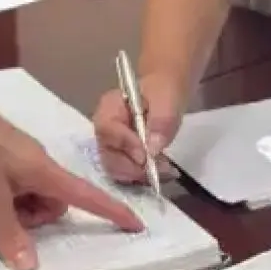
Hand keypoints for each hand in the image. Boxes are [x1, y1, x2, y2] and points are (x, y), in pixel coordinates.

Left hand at [0, 80, 141, 269]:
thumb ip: (11, 235)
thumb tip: (31, 267)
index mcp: (46, 172)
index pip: (87, 196)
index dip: (112, 211)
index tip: (135, 224)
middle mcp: (38, 165)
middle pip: (51, 205)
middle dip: (30, 221)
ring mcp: (19, 161)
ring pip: (27, 200)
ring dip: (7, 213)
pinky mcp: (1, 159)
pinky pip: (10, 190)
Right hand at [93, 69, 183, 183]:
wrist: (165, 96)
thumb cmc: (163, 92)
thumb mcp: (167, 100)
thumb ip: (161, 120)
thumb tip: (152, 149)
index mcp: (109, 108)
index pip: (107, 130)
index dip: (125, 145)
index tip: (146, 156)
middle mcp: (103, 130)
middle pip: (107, 156)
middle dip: (133, 168)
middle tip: (160, 170)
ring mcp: (110, 147)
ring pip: (116, 170)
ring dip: (140, 175)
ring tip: (165, 171)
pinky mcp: (121, 159)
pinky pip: (126, 174)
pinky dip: (143, 177)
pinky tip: (162, 172)